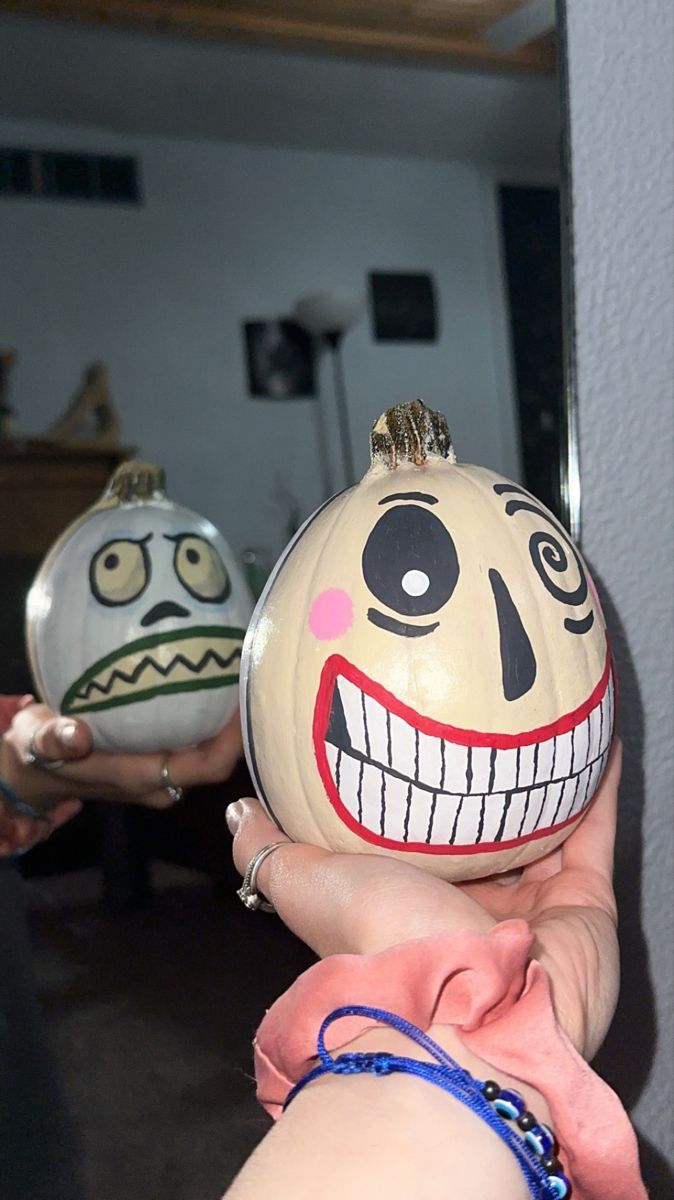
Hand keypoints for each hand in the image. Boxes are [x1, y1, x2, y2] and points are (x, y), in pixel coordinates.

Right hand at [1, 701, 243, 853]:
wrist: (29, 772)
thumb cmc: (34, 752)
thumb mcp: (36, 740)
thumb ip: (55, 739)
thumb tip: (76, 735)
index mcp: (141, 777)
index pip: (206, 766)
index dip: (235, 741)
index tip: (248, 701)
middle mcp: (159, 780)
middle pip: (217, 761)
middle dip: (239, 727)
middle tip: (252, 678)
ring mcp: (159, 774)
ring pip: (208, 753)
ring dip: (226, 724)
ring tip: (238, 676)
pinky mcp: (155, 761)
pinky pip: (194, 743)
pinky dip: (208, 720)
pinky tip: (212, 683)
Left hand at [228, 742, 620, 1060]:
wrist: (462, 1011)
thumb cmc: (382, 944)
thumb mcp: (310, 883)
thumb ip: (272, 849)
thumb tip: (241, 811)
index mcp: (413, 906)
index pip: (419, 844)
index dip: (416, 801)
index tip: (413, 743)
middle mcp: (475, 911)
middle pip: (487, 840)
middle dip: (486, 791)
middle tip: (488, 724)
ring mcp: (534, 910)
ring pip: (544, 832)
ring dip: (546, 781)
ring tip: (545, 720)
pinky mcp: (585, 906)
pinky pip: (594, 834)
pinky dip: (597, 789)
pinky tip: (594, 737)